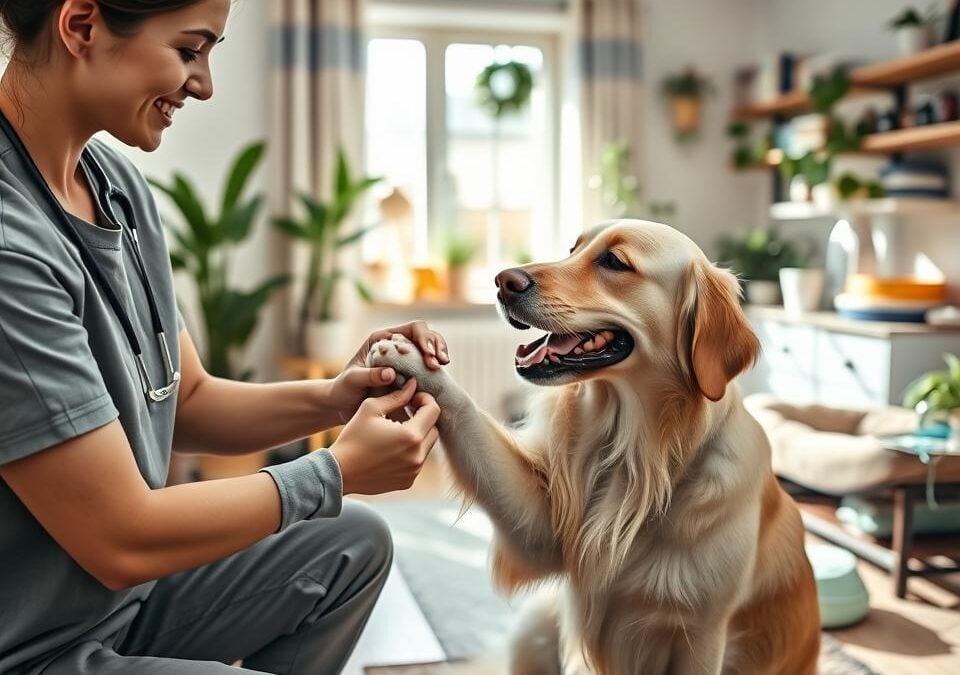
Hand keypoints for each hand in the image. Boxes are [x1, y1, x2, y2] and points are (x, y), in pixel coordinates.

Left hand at [328, 321, 449, 420]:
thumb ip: (370, 375)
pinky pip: (427, 367)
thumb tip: (391, 373)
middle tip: (438, 364)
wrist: (343, 404)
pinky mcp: (410, 374)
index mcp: (383, 339)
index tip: (428, 355)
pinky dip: (436, 370)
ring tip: (442, 366)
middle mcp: (396, 345)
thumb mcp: (352, 380)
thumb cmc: (344, 389)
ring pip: (430, 348)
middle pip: (426, 335)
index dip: (424, 338)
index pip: (412, 329)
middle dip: (435, 346)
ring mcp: (405, 359)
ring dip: (440, 354)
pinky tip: (439, 376)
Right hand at [330, 377, 440, 494]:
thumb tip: (412, 385)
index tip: (413, 398)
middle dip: (424, 418)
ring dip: (418, 435)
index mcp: (411, 435)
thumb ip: (396, 396)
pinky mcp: (407, 482)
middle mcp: (417, 456)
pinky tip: (392, 448)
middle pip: (434, 429)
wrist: (339, 472)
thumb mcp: (371, 408)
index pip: (433, 410)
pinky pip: (417, 462)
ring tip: (398, 430)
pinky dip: (410, 453)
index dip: (425, 399)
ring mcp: (414, 471)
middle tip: (408, 412)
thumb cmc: (353, 436)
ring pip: (427, 447)